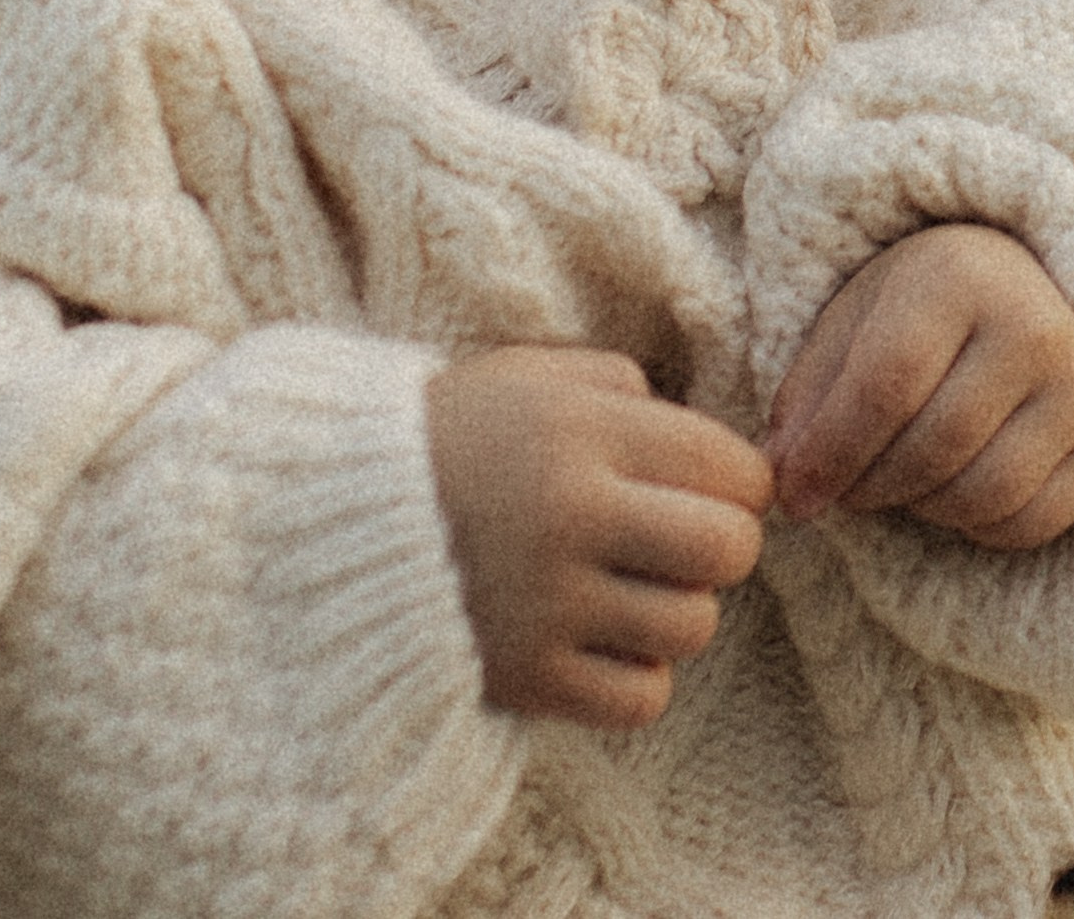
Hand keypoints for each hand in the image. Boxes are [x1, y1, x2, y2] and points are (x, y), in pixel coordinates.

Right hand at [425, 345, 772, 729]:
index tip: (717, 486)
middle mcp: (573, 514)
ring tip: (631, 588)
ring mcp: (550, 604)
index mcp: (580, 430)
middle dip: (723, 544)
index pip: (728, 465)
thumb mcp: (529, 375)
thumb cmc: (451, 438)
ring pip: (693, 627)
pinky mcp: (528, 678)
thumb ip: (620, 386)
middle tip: (684, 539)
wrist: (332, 520)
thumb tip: (702, 437)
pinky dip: (636, 675)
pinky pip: (643, 698)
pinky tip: (600, 639)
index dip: (741, 480)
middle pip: (729, 549)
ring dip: (676, 610)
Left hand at [765, 223, 1073, 549]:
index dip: (830, 452)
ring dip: (919, 507)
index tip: (792, 495)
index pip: (886, 385)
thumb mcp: (857, 318)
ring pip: (981, 494)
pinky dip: (974, 525)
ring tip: (894, 480)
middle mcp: (1034, 326)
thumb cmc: (923, 306)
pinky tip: (950, 488)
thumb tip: (782, 478)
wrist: (1031, 292)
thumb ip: (810, 390)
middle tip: (840, 489)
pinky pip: (1027, 522)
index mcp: (960, 275)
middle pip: (932, 447)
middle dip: (868, 485)